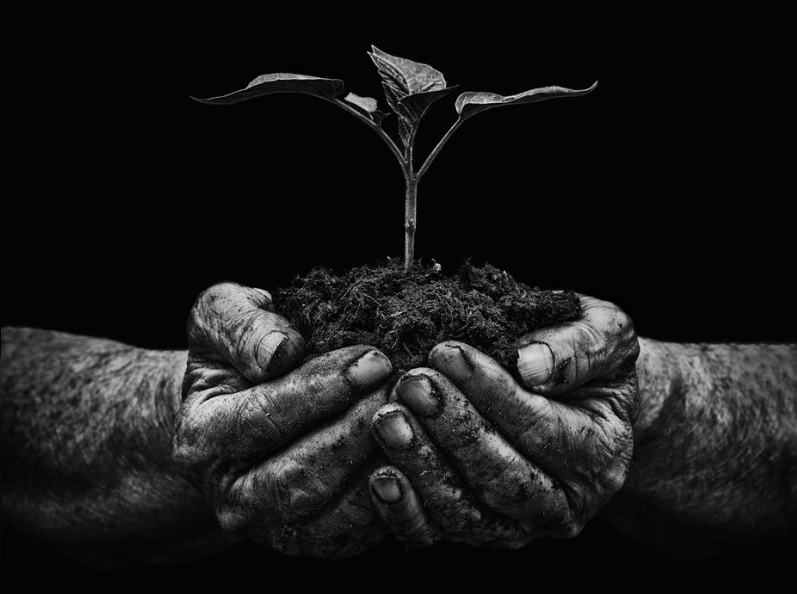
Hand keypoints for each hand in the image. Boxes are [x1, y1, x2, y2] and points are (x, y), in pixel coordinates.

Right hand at [174, 282, 393, 557]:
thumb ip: (240, 326)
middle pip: (301, 476)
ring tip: (420, 417)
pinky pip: (361, 532)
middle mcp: (232, 496)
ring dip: (384, 466)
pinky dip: (397, 496)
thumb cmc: (237, 355)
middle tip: (409, 389)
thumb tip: (280, 350)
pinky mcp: (316, 541)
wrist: (239, 410)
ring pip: (335, 515)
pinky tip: (422, 450)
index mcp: (202, 438)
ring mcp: (274, 528)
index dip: (323, 388)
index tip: (376, 358)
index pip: (264, 418)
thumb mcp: (221, 318)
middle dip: (361, 431)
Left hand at [368, 294, 638, 547]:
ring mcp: (518, 525)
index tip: (448, 352)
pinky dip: (404, 510)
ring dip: (422, 465)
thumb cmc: (589, 359)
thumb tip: (531, 364)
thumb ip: (579, 347)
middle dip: (452, 429)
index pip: (542, 429)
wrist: (584, 398)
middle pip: (502, 477)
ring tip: (388, 417)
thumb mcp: (604, 334)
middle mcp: (563, 503)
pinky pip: (436, 533)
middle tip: (411, 382)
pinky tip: (378, 474)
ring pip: (465, 511)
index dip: (493, 393)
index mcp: (600, 453)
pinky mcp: (476, 531)